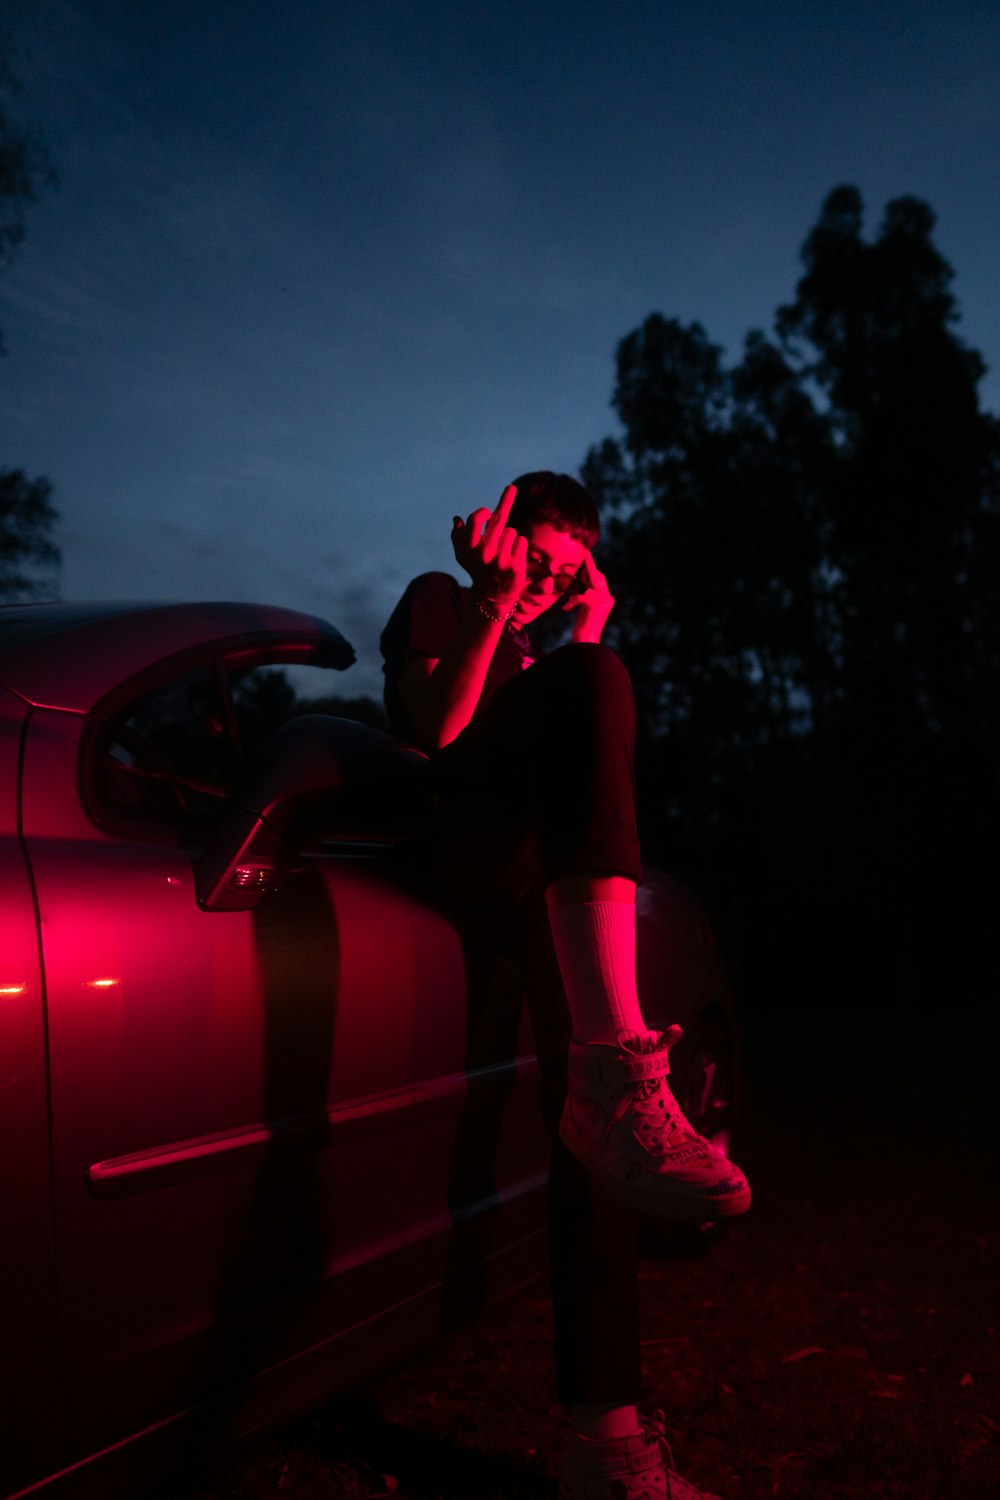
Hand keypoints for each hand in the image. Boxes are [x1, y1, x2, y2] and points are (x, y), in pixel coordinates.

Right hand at [451, 485, 527, 612]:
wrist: (492, 596)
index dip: (482, 512)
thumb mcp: (464, 555)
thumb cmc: (478, 569)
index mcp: (469, 549)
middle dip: (506, 501)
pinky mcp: (515, 566)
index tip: (488, 511)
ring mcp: (500, 560)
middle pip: (498, 519)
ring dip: (509, 537)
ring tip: (503, 552)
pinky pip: (521, 541)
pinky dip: (519, 546)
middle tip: (512, 491)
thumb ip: (458, 537)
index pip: (475, 520)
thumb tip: (456, 519)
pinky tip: (512, 557)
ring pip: (511, 531)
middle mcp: (484, 553)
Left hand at [563, 550, 614, 642]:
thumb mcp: (584, 608)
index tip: (584, 555)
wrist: (586, 645)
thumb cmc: (582, 628)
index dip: (590, 568)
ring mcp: (604, 601)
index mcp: (607, 598)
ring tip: (564, 582)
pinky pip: (580, 595)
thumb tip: (576, 579)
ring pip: (588, 583)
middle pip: (596, 576)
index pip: (598, 578)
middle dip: (587, 564)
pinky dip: (571, 600)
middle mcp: (608, 598)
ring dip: (574, 583)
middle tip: (581, 552)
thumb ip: (584, 594)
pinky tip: (565, 608)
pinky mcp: (597, 605)